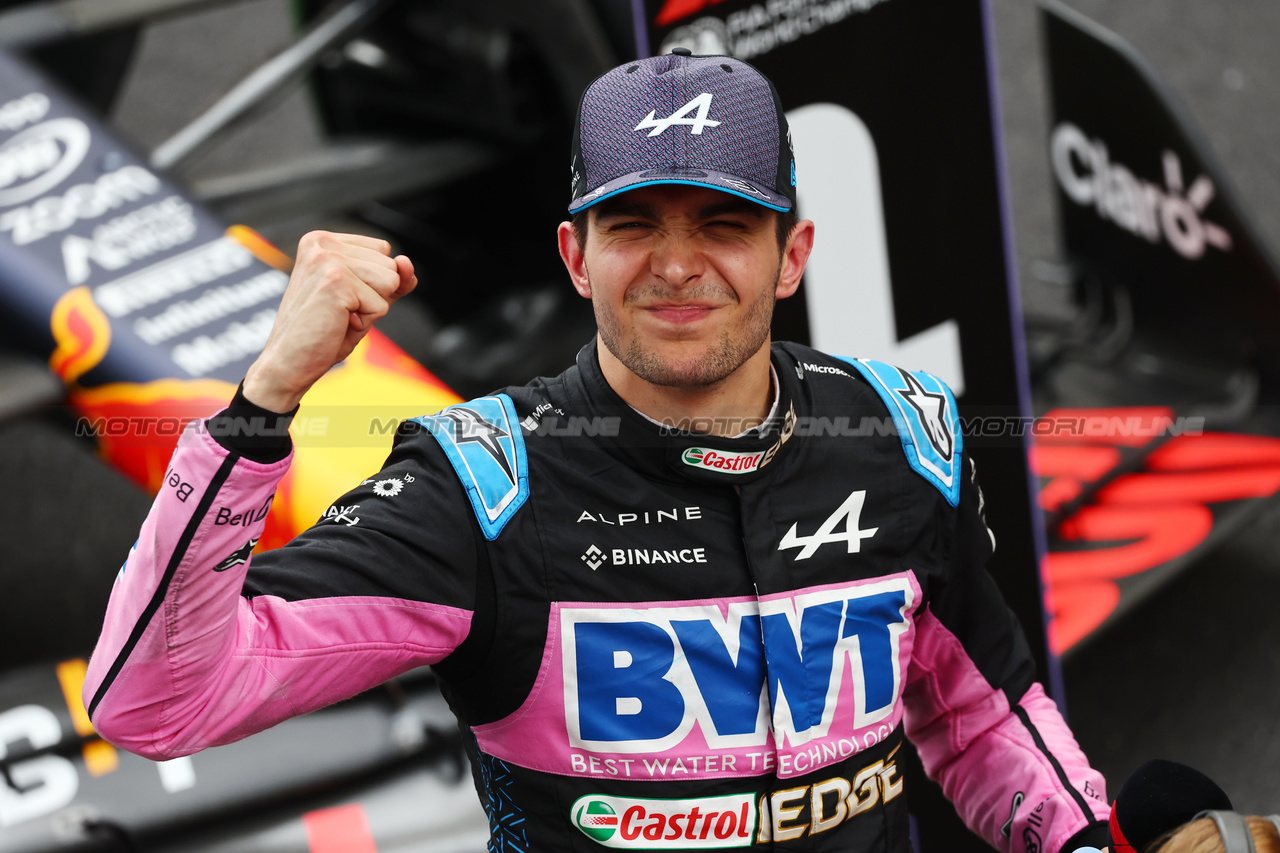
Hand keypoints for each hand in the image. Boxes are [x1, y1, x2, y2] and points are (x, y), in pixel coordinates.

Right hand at [243, 231, 416, 411]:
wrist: (288, 364)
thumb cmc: (321, 333)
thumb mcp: (364, 298)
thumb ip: (392, 278)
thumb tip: (406, 262)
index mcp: (322, 240)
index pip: (383, 251)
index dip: (373, 282)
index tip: (340, 297)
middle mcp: (321, 243)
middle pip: (390, 265)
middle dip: (374, 296)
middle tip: (337, 311)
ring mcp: (327, 259)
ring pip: (391, 282)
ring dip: (370, 309)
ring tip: (337, 316)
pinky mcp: (336, 282)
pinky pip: (381, 305)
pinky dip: (365, 323)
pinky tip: (336, 324)